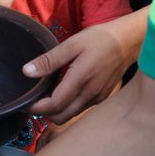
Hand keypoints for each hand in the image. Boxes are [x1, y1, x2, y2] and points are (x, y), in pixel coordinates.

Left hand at [23, 16, 140, 123]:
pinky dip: (68, 105)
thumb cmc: (101, 38)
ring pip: (71, 114)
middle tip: (35, 97)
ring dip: (57, 109)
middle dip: (45, 112)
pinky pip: (80, 108)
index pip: (54, 106)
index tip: (26, 101)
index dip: (36, 107)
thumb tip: (27, 72)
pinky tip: (65, 89)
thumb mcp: (72, 44)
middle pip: (61, 116)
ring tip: (49, 91)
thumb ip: (49, 60)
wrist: (129, 41)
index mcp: (81, 80)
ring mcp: (98, 98)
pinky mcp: (102, 97)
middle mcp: (90, 94)